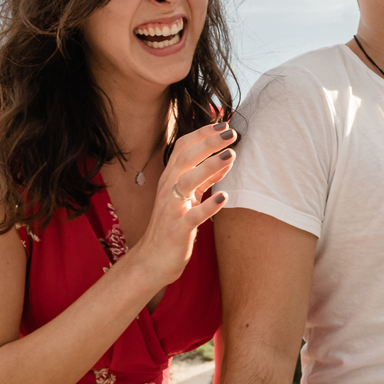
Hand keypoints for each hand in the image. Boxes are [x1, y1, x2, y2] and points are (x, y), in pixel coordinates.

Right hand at [125, 122, 235, 286]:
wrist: (153, 260)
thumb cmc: (172, 226)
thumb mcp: (189, 197)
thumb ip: (205, 178)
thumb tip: (226, 157)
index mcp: (170, 178)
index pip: (183, 147)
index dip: (202, 133)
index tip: (223, 123)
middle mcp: (168, 189)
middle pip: (185, 157)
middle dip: (208, 142)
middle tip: (231, 132)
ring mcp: (171, 209)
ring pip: (187, 181)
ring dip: (209, 167)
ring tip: (230, 155)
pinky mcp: (177, 229)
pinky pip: (192, 216)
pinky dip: (208, 206)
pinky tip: (224, 197)